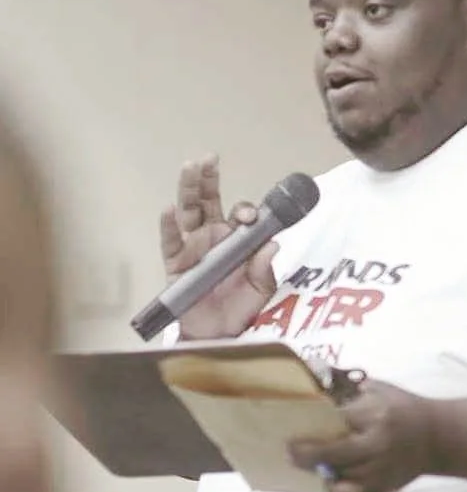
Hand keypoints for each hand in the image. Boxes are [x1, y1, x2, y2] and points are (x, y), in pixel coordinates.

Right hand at [159, 155, 278, 340]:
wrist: (220, 333)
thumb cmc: (241, 307)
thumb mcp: (261, 288)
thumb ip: (265, 267)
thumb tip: (273, 244)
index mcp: (236, 239)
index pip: (239, 214)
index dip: (245, 210)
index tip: (250, 215)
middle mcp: (212, 236)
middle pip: (208, 201)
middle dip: (208, 179)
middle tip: (209, 158)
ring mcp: (192, 247)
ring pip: (187, 212)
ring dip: (188, 189)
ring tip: (190, 168)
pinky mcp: (175, 263)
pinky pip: (170, 241)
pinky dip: (168, 226)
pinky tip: (169, 209)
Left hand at [288, 380, 438, 491]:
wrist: (437, 437)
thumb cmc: (404, 409)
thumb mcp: (381, 391)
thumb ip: (353, 395)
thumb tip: (317, 398)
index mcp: (376, 415)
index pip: (334, 421)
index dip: (310, 424)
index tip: (292, 425)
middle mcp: (377, 444)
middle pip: (331, 453)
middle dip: (304, 454)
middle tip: (290, 451)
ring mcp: (379, 468)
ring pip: (337, 475)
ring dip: (319, 469)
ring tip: (308, 461)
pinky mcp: (381, 486)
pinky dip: (334, 490)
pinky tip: (329, 480)